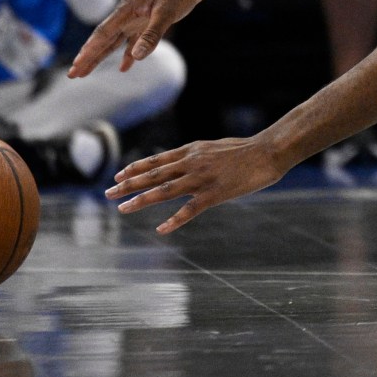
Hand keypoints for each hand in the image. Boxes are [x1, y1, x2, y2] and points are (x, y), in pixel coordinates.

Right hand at [72, 0, 208, 77]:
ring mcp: (137, 18)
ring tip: (85, 72)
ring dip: (102, 57)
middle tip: (72, 74)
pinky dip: (128, 54)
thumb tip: (136, 58)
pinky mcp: (148, 22)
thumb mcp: (166, 13)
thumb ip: (151, 35)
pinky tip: (124, 67)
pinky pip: (133, 41)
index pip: (103, 34)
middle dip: (88, 57)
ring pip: (115, 42)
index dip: (90, 51)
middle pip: (103, 40)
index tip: (77, 64)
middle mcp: (128, 14)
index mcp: (127, 9)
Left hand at [108, 134, 292, 232]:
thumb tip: (185, 161)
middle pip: (154, 174)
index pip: (157, 160)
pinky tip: (161, 229)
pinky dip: (174, 220)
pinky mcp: (215, 193)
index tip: (118, 175)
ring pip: (164, 190)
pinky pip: (190, 209)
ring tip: (123, 209)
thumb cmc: (246, 150)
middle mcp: (192, 163)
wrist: (268, 151)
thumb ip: (198, 156)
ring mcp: (202, 178)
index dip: (136, 168)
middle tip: (108, 193)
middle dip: (129, 184)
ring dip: (141, 200)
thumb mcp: (215, 147)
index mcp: (192, 151)